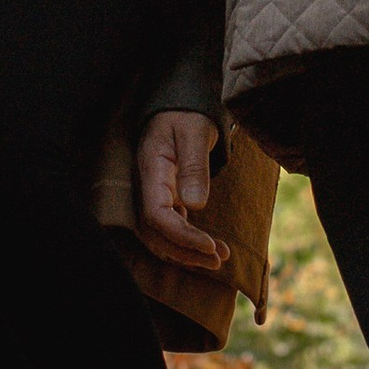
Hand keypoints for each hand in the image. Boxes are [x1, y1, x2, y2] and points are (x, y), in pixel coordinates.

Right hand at [136, 111, 227, 269]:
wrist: (179, 109)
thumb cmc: (186, 116)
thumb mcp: (195, 133)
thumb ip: (194, 167)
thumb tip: (195, 205)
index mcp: (151, 171)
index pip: (156, 215)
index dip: (180, 235)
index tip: (209, 246)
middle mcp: (148, 188)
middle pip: (156, 233)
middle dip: (185, 252)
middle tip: (218, 260)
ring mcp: (155, 196)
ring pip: (162, 236)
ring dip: (189, 252)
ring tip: (221, 259)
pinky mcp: (166, 200)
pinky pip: (172, 229)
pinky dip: (190, 242)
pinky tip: (214, 249)